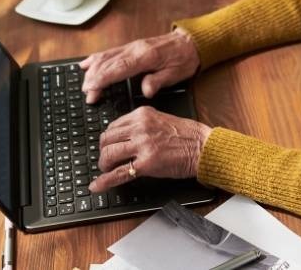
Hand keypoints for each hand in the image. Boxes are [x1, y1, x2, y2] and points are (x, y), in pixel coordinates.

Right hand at [80, 29, 199, 102]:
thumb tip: (146, 90)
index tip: (91, 89)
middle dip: (94, 78)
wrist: (190, 42)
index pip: (118, 68)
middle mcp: (135, 49)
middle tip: (88, 95)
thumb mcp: (176, 74)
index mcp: (146, 56)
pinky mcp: (130, 47)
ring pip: (105, 56)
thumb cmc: (184, 59)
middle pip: (108, 63)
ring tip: (84, 85)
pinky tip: (86, 64)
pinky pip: (109, 52)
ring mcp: (131, 46)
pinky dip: (96, 59)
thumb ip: (159, 81)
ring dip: (92, 70)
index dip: (102, 78)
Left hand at [89, 106, 212, 191]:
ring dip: (103, 165)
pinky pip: (118, 173)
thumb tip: (124, 136)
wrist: (203, 147)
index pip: (113, 125)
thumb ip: (142, 125)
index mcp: (142, 114)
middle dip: (103, 152)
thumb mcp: (161, 119)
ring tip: (106, 170)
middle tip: (106, 160)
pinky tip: (97, 186)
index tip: (108, 146)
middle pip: (106, 139)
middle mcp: (140, 127)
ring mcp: (142, 145)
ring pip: (108, 154)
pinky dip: (104, 181)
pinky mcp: (146, 164)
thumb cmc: (188, 135)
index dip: (108, 139)